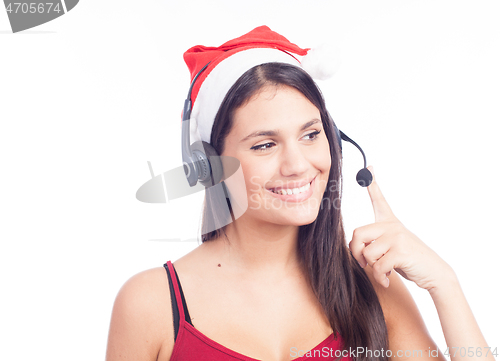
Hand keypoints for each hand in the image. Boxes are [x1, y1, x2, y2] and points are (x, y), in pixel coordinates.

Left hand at [349, 166, 452, 290]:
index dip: (372, 184)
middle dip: (356, 253)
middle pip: (358, 234)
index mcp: (390, 222)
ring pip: (366, 252)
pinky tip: (386, 280)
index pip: (379, 200)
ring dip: (371, 267)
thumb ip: (374, 243)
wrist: (434, 273)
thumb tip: (352, 246)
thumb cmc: (409, 261)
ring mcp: (397, 237)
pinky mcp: (400, 251)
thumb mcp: (390, 248)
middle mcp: (392, 226)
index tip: (369, 167)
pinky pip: (377, 265)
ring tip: (382, 271)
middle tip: (363, 263)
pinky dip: (379, 276)